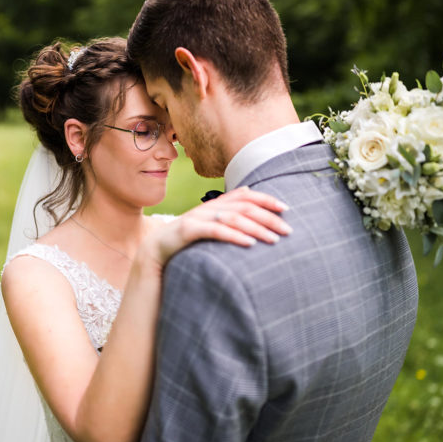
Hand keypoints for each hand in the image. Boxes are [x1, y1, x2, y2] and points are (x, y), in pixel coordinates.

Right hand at [142, 186, 291, 266]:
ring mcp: (196, 218)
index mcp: (214, 205)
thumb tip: (248, 190)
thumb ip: (227, 209)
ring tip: (273, 239)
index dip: (266, 199)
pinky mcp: (187, 231)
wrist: (154, 251)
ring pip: (233, 218)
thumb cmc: (186, 241)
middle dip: (268, 217)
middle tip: (288, 230)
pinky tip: (249, 243)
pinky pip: (215, 231)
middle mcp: (207, 208)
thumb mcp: (208, 224)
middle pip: (244, 207)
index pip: (245, 196)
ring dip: (256, 228)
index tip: (286, 209)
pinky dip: (234, 236)